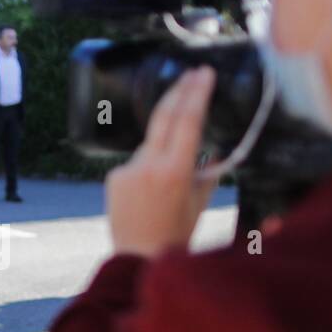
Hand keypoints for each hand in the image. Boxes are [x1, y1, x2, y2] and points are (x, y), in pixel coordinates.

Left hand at [106, 66, 217, 256]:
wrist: (137, 258)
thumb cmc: (174, 235)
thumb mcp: (199, 202)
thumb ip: (210, 173)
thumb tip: (217, 152)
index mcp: (176, 171)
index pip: (188, 120)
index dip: (197, 93)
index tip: (204, 73)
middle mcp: (149, 165)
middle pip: (165, 115)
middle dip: (180, 90)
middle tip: (192, 73)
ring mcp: (128, 169)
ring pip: (151, 143)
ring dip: (164, 145)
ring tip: (171, 177)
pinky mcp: (114, 176)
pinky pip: (136, 161)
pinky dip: (148, 168)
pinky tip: (151, 194)